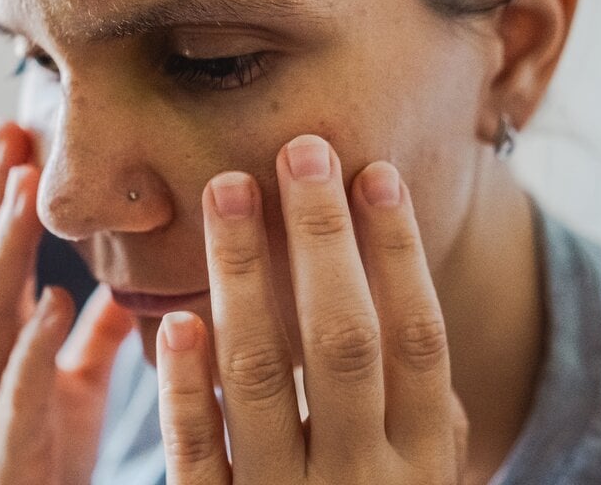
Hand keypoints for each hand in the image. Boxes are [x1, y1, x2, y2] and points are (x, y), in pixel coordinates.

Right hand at [0, 120, 133, 483]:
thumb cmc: (46, 454)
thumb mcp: (73, 382)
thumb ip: (91, 331)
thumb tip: (120, 279)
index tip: (14, 132)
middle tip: (12, 138)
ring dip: (3, 250)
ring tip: (26, 194)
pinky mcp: (4, 448)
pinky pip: (17, 391)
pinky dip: (33, 345)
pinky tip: (55, 301)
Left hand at [156, 135, 467, 483]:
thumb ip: (425, 412)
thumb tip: (408, 295)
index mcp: (425, 466)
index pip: (417, 338)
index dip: (398, 253)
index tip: (372, 172)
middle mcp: (364, 482)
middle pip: (344, 340)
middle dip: (321, 240)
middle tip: (298, 149)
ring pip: (262, 377)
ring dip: (243, 277)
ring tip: (227, 191)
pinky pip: (198, 451)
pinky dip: (185, 384)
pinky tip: (175, 317)